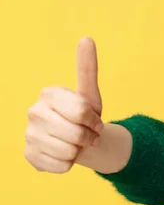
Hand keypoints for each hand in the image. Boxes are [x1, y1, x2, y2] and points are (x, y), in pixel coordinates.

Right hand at [24, 37, 103, 172]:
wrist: (78, 142)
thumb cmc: (85, 117)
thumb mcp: (90, 94)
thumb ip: (87, 68)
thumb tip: (86, 38)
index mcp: (49, 94)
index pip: (81, 112)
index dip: (95, 121)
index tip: (94, 121)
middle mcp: (34, 112)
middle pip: (76, 134)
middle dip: (88, 137)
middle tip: (86, 135)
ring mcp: (28, 134)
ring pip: (68, 152)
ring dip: (79, 151)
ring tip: (75, 144)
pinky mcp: (29, 155)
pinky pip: (61, 166)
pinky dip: (69, 164)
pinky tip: (64, 154)